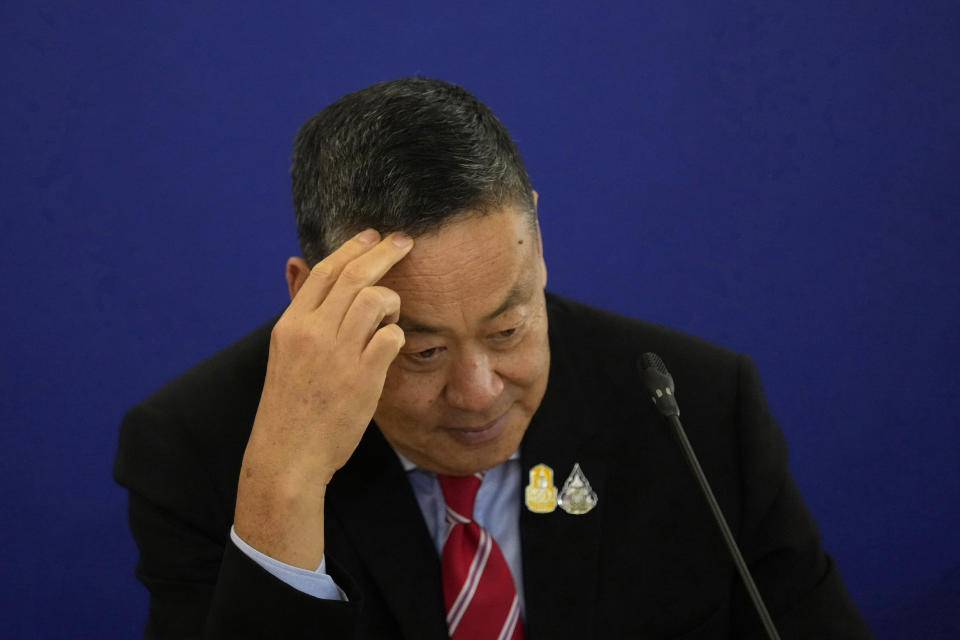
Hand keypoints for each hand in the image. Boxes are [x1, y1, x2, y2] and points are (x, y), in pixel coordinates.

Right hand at [234, 229, 412, 568]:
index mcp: (290, 324)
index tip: (371, 236)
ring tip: (390, 317)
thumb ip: (300, 312)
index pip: (324, 271)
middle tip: (404, 242)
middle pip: (354, 276)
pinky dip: (397, 336)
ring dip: (392, 301)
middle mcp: (312, 332)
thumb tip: (296, 262)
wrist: (288, 454)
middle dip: (383, 252)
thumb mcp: (284, 352)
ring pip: (377, 299)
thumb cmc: (290, 405)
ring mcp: (338, 353)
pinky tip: (391, 346)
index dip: (351, 248)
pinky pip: (393, 336)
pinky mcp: (363, 376)